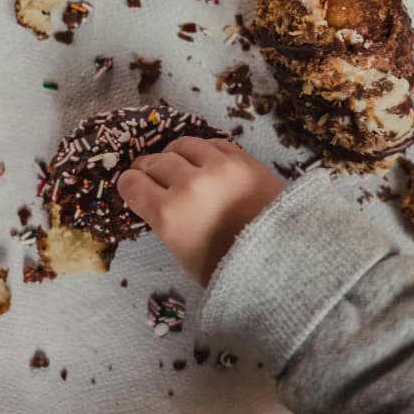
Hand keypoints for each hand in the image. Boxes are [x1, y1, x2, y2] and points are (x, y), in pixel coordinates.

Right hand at [117, 137, 284, 285]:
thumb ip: (167, 223)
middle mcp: (189, 185)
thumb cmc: (231, 269)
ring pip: (182, 145)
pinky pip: (212, 143)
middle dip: (147, 168)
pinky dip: (202, 150)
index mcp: (169, 215)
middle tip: (148, 173)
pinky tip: (202, 159)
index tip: (131, 185)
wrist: (284, 259)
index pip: (132, 184)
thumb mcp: (185, 255)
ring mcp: (218, 167)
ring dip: (174, 153)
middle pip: (155, 162)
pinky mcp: (242, 159)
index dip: (129, 184)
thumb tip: (158, 202)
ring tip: (175, 162)